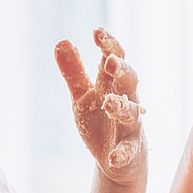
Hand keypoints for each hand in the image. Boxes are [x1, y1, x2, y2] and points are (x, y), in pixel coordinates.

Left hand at [55, 28, 146, 185]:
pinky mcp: (130, 150)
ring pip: (131, 113)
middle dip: (122, 71)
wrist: (119, 160)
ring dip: (121, 107)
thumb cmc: (101, 121)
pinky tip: (113, 157)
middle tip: (111, 61)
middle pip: (129, 82)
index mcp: (112, 85)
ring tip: (109, 102)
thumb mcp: (82, 96)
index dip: (108, 46)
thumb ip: (73, 72)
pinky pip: (128, 150)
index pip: (114, 60)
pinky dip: (121, 153)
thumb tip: (61, 40)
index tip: (97, 32)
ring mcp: (130, 127)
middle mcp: (126, 102)